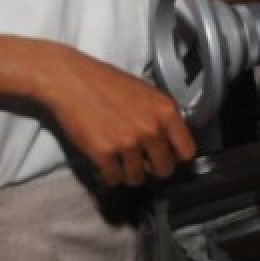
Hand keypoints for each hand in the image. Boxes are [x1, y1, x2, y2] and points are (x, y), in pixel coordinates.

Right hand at [35, 46, 194, 187]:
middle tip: (139, 160)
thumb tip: (170, 142)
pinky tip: (104, 162)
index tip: (166, 157)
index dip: (175, 157)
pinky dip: (108, 175)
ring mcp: (128, 142)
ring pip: (137, 178)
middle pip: (164, 169)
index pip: (186, 152)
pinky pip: (113, 179)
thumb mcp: (147, 94)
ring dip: (127, 173)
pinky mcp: (104, 153)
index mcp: (166, 112)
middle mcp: (151, 129)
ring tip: (118, 159)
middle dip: (151, 168)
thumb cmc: (107, 84)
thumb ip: (161, 118)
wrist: (72, 81)